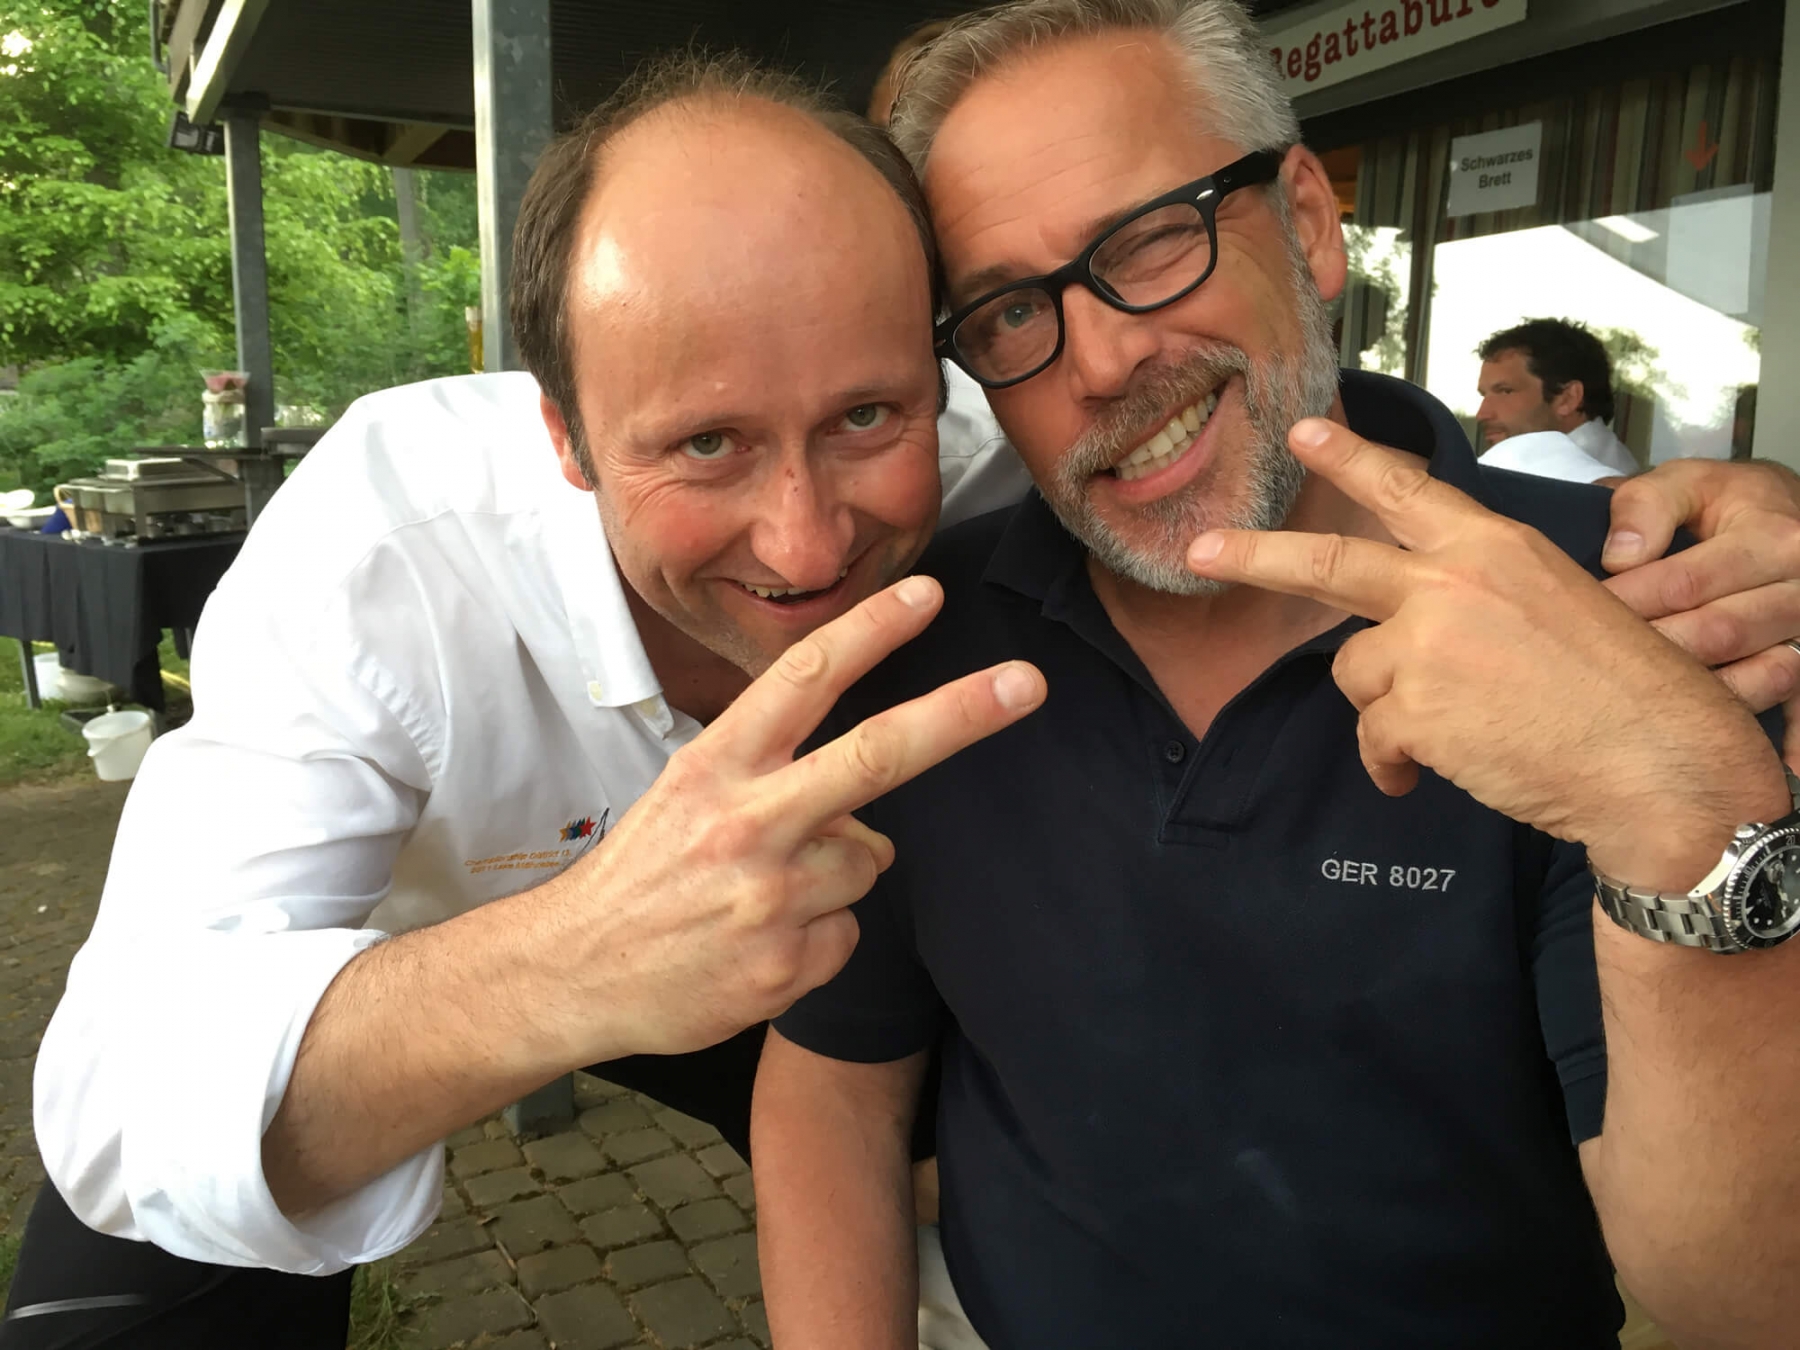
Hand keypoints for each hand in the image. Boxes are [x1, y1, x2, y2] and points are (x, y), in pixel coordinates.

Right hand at [535, 576, 1044, 1062]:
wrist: (572, 973)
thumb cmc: (643, 875)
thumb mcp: (688, 795)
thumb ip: (775, 780)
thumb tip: (868, 814)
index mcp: (717, 765)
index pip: (804, 680)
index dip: (872, 633)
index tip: (929, 596)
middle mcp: (746, 821)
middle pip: (875, 754)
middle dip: (960, 714)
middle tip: (1029, 684)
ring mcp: (768, 896)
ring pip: (869, 860)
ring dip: (837, 877)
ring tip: (761, 898)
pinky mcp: (782, 965)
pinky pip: (848, 933)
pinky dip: (818, 939)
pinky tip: (758, 946)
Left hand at [1186, 419, 1786, 891]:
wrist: (1656, 759)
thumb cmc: (1621, 690)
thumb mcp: (1557, 602)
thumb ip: (1479, 594)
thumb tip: (1421, 618)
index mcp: (1492, 547)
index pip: (1408, 490)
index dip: (1352, 458)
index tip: (1304, 431)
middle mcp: (1450, 583)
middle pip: (1329, 562)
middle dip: (1255, 555)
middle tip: (1203, 550)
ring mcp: (1427, 644)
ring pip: (1356, 672)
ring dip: (1386, 708)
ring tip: (1448, 732)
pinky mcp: (1413, 710)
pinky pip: (1373, 739)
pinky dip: (1391, 764)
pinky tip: (1425, 774)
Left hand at [1602, 458, 1799, 761]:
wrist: (1791, 521)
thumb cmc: (1725, 508)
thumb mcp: (1689, 484)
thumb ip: (1648, 504)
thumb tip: (1620, 555)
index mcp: (1762, 533)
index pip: (1682, 583)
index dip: (1622, 608)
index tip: (1568, 627)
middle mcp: (1796, 581)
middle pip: (1714, 634)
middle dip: (1648, 658)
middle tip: (1585, 680)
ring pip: (1752, 673)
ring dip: (1693, 699)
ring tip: (1631, 720)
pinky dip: (1791, 735)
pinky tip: (1774, 767)